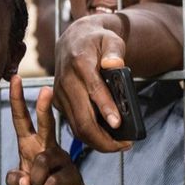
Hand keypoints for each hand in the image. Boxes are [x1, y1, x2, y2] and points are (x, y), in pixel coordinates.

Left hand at [6, 75, 95, 184]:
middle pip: (45, 123)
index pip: (22, 119)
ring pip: (40, 161)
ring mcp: (60, 159)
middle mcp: (46, 146)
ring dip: (33, 182)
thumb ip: (15, 181)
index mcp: (31, 144)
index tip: (14, 78)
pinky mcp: (68, 174)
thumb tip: (22, 177)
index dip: (17, 99)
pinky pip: (49, 182)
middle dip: (44, 107)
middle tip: (46, 89)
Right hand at [53, 14, 131, 152]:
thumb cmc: (97, 41)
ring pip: (77, 127)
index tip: (118, 124)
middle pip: (82, 119)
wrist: (74, 39)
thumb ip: (114, 52)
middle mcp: (66, 81)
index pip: (94, 90)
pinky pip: (73, 125)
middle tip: (126, 145)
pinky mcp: (58, 102)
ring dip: (98, 141)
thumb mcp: (111, 39)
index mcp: (80, 63)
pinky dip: (90, 136)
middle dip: (104, 138)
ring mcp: (59, 94)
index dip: (106, 109)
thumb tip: (115, 64)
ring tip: (119, 145)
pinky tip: (106, 138)